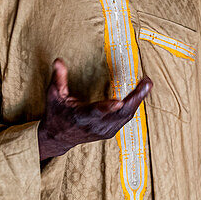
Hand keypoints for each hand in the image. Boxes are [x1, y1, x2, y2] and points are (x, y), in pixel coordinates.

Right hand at [36, 58, 151, 160]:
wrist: (58, 138)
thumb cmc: (56, 114)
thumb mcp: (54, 96)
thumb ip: (58, 78)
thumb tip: (58, 61)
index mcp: (80, 117)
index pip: (95, 113)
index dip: (107, 108)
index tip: (119, 102)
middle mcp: (95, 126)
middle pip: (119, 114)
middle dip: (135, 98)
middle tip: (146, 83)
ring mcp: (104, 131)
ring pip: (126, 116)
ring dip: (138, 100)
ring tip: (146, 84)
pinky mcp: (110, 132)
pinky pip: (126, 118)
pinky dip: (134, 105)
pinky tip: (140, 93)